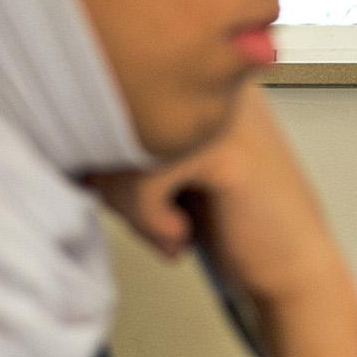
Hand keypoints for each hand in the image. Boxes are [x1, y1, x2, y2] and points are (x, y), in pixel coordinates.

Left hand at [93, 85, 347, 310]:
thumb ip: (131, 143)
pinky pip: (144, 173)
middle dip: (112, 178)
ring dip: (129, 201)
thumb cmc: (238, 224)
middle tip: (140, 218)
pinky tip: (178, 239)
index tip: (117, 194)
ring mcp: (225, 115)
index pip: (120, 93)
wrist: (295, 272)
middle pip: (116, 111)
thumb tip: (60, 135)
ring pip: (123, 140)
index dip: (105, 149)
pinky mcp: (225, 153)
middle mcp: (218, 88)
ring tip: (160, 232)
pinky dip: (148, 217)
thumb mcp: (179, 174)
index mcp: (209, 84)